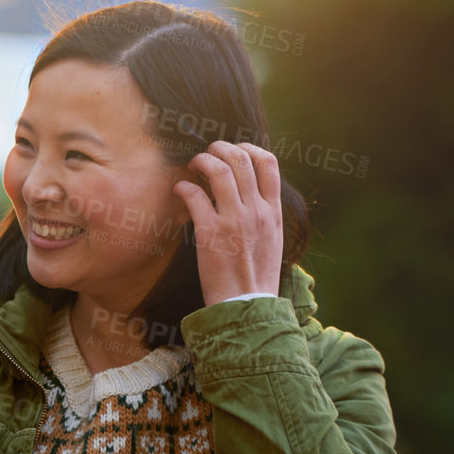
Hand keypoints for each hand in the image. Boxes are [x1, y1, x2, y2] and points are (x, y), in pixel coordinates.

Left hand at [173, 141, 283, 306]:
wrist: (248, 306)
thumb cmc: (255, 276)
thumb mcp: (271, 239)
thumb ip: (263, 214)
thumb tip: (249, 193)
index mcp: (274, 212)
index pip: (269, 163)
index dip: (248, 148)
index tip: (234, 150)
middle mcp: (257, 211)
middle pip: (242, 159)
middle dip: (221, 148)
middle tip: (207, 153)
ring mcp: (234, 221)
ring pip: (219, 171)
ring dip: (202, 160)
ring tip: (192, 164)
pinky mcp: (210, 233)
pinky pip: (195, 195)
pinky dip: (184, 186)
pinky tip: (179, 190)